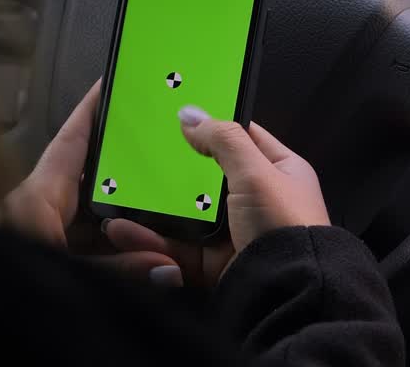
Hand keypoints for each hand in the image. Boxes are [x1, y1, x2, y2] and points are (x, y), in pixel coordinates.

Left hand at [0, 82, 178, 279]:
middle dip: (127, 167)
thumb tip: (165, 267)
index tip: (117, 84)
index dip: (94, 110)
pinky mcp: (46, 261)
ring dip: (127, 215)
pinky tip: (144, 256)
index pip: (71, 140)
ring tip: (166, 207)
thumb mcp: (60, 272)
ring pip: (93, 217)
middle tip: (163, 151)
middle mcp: (38, 210)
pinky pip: (88, 246)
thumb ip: (115, 271)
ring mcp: (42, 237)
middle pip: (90, 178)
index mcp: (35, 197)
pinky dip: (116, 247)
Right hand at [104, 109, 328, 286]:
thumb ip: (223, 140)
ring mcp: (235, 234)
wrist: (289, 296)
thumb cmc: (285, 227)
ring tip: (120, 197)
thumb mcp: (257, 173)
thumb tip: (190, 113)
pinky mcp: (214, 263)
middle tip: (137, 157)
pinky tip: (125, 230)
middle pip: (207, 177)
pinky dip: (151, 240)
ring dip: (155, 207)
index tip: (177, 116)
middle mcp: (259, 202)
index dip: (213, 125)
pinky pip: (177, 247)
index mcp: (281, 172)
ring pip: (187, 213)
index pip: (243, 138)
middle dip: (173, 171)